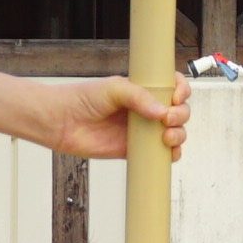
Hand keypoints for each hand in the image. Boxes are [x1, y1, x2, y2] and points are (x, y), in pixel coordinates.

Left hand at [23, 73, 189, 164]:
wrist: (61, 122)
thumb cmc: (82, 99)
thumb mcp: (113, 88)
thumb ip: (139, 97)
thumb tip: (161, 112)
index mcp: (142, 90)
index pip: (172, 87)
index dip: (182, 90)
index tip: (178, 96)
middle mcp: (145, 109)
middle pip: (178, 111)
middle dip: (181, 114)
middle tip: (168, 118)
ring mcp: (141, 130)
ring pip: (174, 133)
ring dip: (179, 135)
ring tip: (167, 136)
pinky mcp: (133, 150)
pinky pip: (159, 154)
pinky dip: (170, 155)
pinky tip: (169, 152)